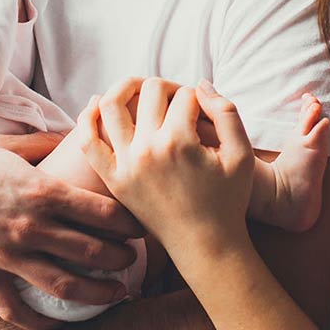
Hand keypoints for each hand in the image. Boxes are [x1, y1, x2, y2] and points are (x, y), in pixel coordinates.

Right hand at [0, 137, 144, 329]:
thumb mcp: (11, 145)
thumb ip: (48, 144)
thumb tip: (79, 129)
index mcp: (42, 191)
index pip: (103, 213)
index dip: (130, 224)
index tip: (142, 228)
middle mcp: (29, 226)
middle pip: (92, 252)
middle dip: (121, 261)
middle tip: (134, 262)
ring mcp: (6, 254)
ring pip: (64, 286)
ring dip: (96, 295)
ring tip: (115, 295)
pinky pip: (15, 308)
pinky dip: (39, 321)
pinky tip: (57, 322)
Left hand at [80, 77, 255, 272]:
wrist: (204, 244)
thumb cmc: (228, 200)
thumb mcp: (241, 155)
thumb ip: (226, 112)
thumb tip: (199, 84)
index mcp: (180, 142)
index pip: (184, 95)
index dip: (196, 96)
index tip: (202, 109)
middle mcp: (148, 149)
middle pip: (150, 91)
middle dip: (166, 87)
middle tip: (176, 100)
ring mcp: (125, 164)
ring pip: (111, 104)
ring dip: (124, 88)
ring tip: (138, 90)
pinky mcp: (113, 179)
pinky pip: (87, 140)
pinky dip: (87, 117)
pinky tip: (98, 105)